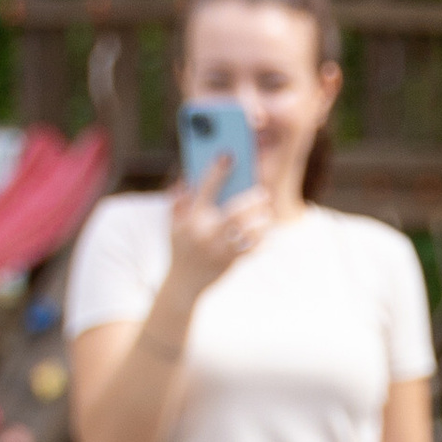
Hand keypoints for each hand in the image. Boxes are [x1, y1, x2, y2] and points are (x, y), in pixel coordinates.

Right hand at [165, 159, 271, 302]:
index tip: (229, 156)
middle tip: (263, 193)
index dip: (217, 171)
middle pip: (235, 212)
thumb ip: (180, 199)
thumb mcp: (172, 223)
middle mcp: (205, 234)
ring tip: (267, 213)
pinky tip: (268, 232)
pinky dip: (263, 240)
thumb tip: (190, 175)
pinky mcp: (229, 263)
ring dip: (262, 220)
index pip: (206, 189)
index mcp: (191, 219)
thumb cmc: (180, 246)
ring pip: (247, 231)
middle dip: (252, 200)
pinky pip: (251, 249)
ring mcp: (218, 250)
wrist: (183, 285)